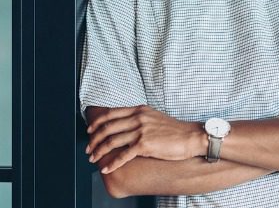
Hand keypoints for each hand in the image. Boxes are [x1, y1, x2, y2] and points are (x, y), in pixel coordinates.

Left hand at [86, 106, 204, 173]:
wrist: (190, 137)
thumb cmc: (174, 130)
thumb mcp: (154, 117)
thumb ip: (138, 118)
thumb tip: (124, 126)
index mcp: (138, 110)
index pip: (110, 114)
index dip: (97, 123)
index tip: (89, 131)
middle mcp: (138, 118)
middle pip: (107, 128)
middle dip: (94, 140)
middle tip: (88, 149)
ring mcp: (140, 131)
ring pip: (112, 141)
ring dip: (99, 151)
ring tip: (93, 159)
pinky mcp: (144, 144)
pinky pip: (123, 155)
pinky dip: (112, 162)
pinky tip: (106, 168)